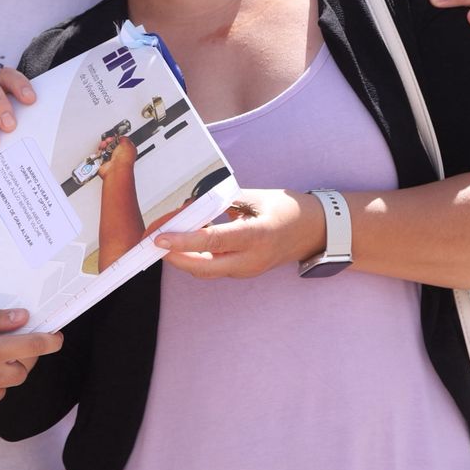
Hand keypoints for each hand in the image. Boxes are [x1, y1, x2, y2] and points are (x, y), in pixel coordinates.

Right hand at [94, 135, 134, 178]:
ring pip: (106, 149)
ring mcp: (112, 159)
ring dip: (104, 146)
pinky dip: (100, 152)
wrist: (115, 168)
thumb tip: (121, 137)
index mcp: (128, 151)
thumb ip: (123, 138)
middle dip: (109, 141)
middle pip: (113, 145)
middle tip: (108, 141)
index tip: (115, 137)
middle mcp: (120, 156)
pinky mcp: (104, 162)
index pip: (122, 143)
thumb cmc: (124, 159)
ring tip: (104, 146)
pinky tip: (102, 151)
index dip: (118, 139)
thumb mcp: (126, 143)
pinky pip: (100, 154)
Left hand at [154, 189, 320, 279]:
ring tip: (165, 238)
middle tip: (153, 240)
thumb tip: (191, 206)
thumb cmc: (287, 210)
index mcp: (257, 235)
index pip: (213, 241)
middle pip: (203, 267)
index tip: (160, 237)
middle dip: (174, 256)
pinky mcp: (244, 271)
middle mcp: (251, 259)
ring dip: (183, 257)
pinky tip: (184, 242)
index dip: (183, 240)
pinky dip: (196, 257)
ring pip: (206, 270)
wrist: (315, 231)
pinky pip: (214, 267)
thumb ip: (223, 201)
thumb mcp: (256, 197)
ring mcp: (248, 269)